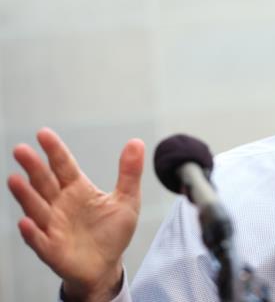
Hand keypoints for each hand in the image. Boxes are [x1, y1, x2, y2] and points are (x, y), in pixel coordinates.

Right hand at [7, 128, 143, 300]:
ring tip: (14, 179)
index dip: (54, 151)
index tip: (43, 133)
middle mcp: (60, 204)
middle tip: (20, 150)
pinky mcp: (52, 249)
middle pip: (44, 182)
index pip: (63, 166)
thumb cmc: (112, 231)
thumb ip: (130, 172)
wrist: (106, 265)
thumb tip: (136, 142)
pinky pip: (39, 240)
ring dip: (25, 195)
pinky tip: (26, 222)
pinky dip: (32, 232)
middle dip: (33, 167)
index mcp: (77, 189)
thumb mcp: (127, 199)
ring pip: (36, 208)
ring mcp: (53, 226)